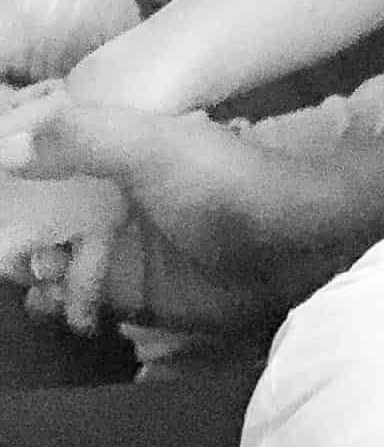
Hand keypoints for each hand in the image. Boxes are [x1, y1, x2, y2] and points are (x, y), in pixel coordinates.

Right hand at [0, 96, 354, 334]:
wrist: (291, 243)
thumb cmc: (223, 183)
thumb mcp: (151, 146)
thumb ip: (79, 138)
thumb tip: (5, 148)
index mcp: (111, 157)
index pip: (44, 166)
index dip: (18, 188)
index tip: (9, 208)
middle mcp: (109, 203)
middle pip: (40, 223)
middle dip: (20, 240)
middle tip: (31, 254)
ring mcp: (119, 252)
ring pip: (51, 268)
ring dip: (37, 277)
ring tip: (51, 278)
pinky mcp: (132, 297)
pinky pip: (78, 306)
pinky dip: (63, 307)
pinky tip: (69, 304)